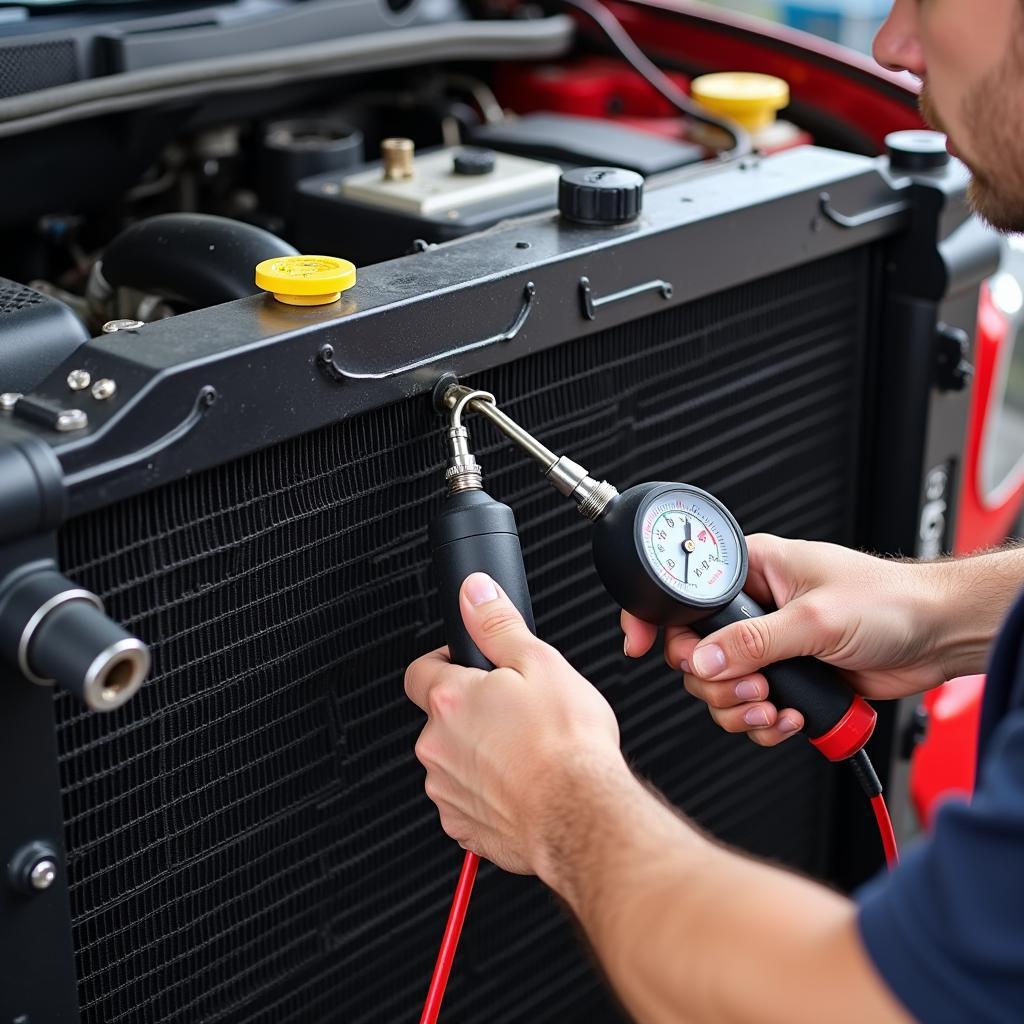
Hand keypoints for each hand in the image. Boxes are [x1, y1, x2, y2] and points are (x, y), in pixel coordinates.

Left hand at [405, 572, 622, 873]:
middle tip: (516, 712)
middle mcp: (438, 746)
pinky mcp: (463, 826)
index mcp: (451, 699)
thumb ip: (498, 624)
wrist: (582, 816)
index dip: (447, 662)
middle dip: (473, 711)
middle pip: (442, 717)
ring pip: (454, 759)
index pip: (421, 669)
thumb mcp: (540, 662)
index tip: (471, 667)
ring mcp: (447, 789)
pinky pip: (466, 800)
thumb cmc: (567, 746)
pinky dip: (488, 792)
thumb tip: (474, 593)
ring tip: (525, 751)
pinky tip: (523, 785)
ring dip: (480, 753)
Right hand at [621, 534, 951, 746]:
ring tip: (775, 707)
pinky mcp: (787, 677)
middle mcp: (753, 607)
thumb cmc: (889, 601)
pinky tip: (793, 717)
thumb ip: (754, 641)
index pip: (683, 594)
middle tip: (750, 686)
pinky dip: (765, 723)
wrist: (937, 636)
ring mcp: (769, 645)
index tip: (637, 644)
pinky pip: (750, 709)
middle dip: (716, 681)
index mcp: (751, 570)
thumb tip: (703, 658)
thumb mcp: (815, 619)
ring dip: (741, 708)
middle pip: (694, 652)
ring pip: (718, 686)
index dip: (655, 619)